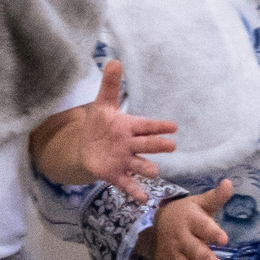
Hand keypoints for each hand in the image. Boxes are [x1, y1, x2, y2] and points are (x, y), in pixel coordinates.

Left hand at [71, 61, 176, 200]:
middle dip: (158, 145)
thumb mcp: (102, 105)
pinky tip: (143, 199)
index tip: (173, 126)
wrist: (86, 148)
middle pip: (147, 145)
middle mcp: (131, 145)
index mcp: (130, 127)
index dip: (158, 126)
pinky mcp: (117, 176)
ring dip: (147, 168)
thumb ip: (110, 85)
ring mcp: (125, 162)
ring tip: (154, 171)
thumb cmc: (99, 125)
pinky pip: (128, 184)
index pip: (147, 125)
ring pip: (140, 165)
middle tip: (171, 145)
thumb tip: (114, 60)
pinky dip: (135, 191)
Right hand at [142, 179, 231, 259]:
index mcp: (189, 220)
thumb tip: (230, 183)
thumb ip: (215, 197)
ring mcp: (172, 255)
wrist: (152, 227)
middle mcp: (179, 238)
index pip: (202, 226)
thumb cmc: (184, 215)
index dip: (212, 232)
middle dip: (202, 257)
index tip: (224, 239)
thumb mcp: (198, 203)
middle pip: (191, 249)